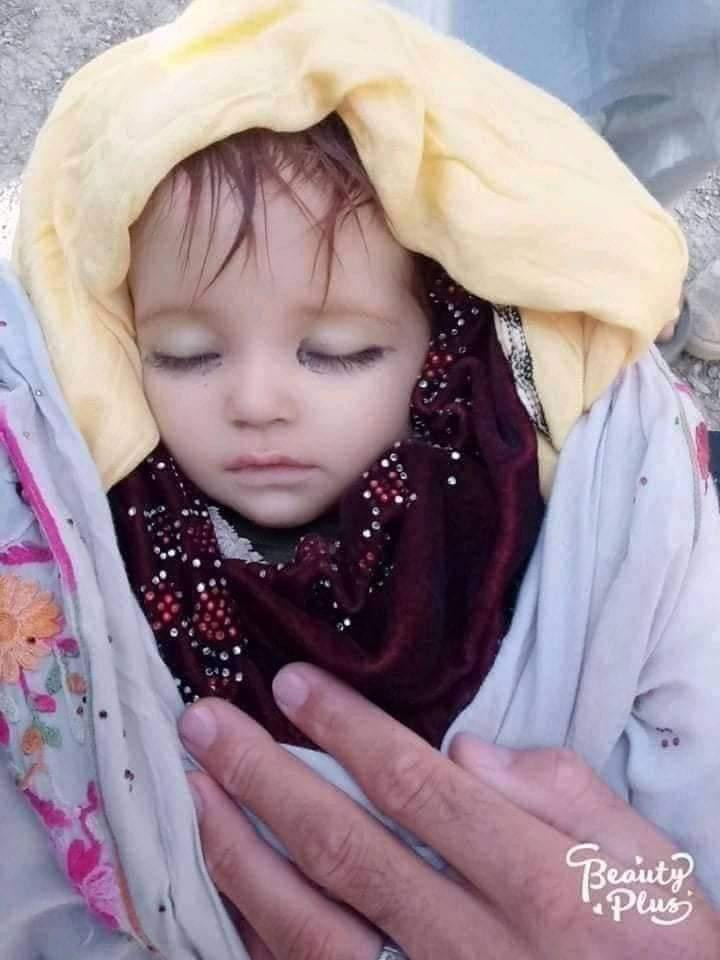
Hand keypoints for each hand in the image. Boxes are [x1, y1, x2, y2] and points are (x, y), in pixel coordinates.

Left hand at [180, 665, 719, 958]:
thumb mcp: (650, 867)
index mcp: (535, 883)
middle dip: (263, 778)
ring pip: (311, 927)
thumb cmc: (661, 956)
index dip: (344, 731)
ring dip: (241, 855)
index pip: (416, 788)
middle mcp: (471, 943)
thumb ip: (566, 796)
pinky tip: (229, 891)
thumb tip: (468, 751)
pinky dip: (262, 940)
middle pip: (344, 847)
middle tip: (204, 724)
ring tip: (192, 793)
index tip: (291, 685)